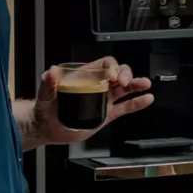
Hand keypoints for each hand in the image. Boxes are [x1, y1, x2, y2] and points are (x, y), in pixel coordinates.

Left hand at [32, 57, 154, 145]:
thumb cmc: (45, 108)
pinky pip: (125, 107)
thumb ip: (48, 83)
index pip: (104, 65)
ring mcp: (103, 100)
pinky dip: (137, 103)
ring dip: (135, 85)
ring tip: (145, 84)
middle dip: (125, 74)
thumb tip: (52, 72)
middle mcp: (97, 86)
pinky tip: (147, 99)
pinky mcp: (107, 114)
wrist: (47, 128)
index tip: (111, 76)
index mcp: (86, 77)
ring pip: (124, 89)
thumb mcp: (45, 94)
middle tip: (124, 81)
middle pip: (118, 73)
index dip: (111, 67)